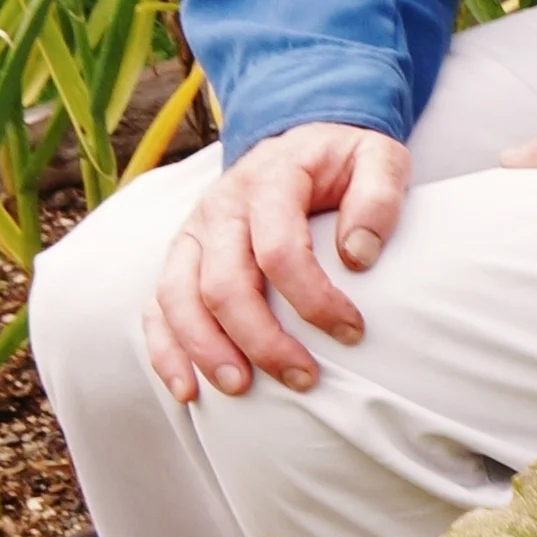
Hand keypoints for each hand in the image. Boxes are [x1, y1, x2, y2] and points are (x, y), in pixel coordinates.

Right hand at [144, 122, 412, 404]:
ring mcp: (193, 235)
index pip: (279, 249)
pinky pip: (157, 307)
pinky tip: (187, 391)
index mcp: (269, 180)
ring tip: (242, 389)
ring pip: (179, 299)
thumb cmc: (342, 163)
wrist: (299, 145)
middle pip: (224, 284)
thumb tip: (358, 256)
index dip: (313, 298)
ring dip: (207, 350)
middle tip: (304, 379)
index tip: (352, 332)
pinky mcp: (181, 259)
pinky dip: (165, 350)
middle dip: (262, 340)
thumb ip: (379, 196)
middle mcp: (220, 208)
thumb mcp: (378, 158)